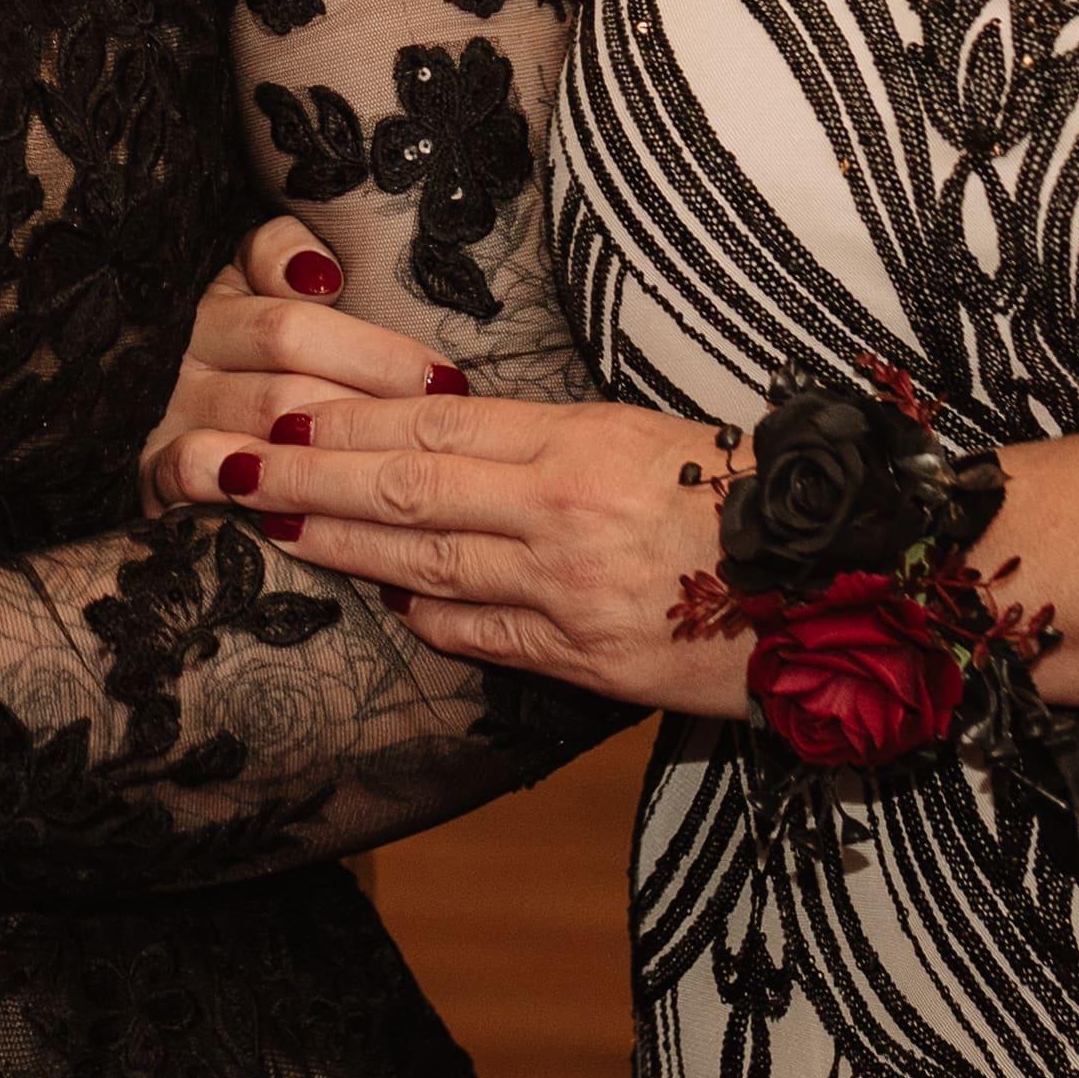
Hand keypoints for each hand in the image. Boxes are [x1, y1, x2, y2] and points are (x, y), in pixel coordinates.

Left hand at [147, 215, 751, 713]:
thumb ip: (551, 436)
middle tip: (230, 468)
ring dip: (343, 548)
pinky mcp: (591, 663)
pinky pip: (486, 635)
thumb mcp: (651, 430)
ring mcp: (573, 593)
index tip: (285, 414)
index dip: (348, 423)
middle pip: (408, 492)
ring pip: (428, 567)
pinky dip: (429, 616)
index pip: (434, 426)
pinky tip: (387, 600)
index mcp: (583, 439)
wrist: (848, 581)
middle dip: (309, 480)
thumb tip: (449, 429)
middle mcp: (566, 514)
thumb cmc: (752, 492)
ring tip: (277, 527)